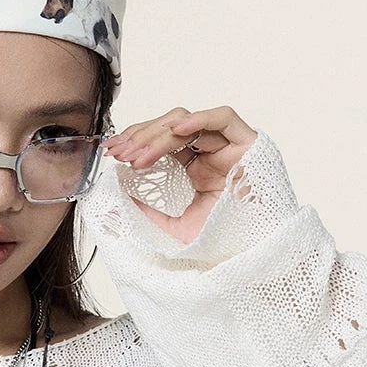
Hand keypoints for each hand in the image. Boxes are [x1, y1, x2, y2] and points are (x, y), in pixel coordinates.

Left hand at [104, 105, 258, 242]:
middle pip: (170, 128)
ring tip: (139, 156)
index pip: (161, 142)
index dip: (135, 143)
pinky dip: (198, 120)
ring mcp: (228, 144)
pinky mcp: (247, 141)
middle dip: (141, 137)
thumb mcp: (177, 228)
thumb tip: (121, 202)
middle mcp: (210, 150)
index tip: (112, 153)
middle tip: (120, 153)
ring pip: (188, 122)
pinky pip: (222, 118)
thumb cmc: (224, 238)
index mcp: (196, 165)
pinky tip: (174, 131)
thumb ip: (152, 215)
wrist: (254, 249)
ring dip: (159, 135)